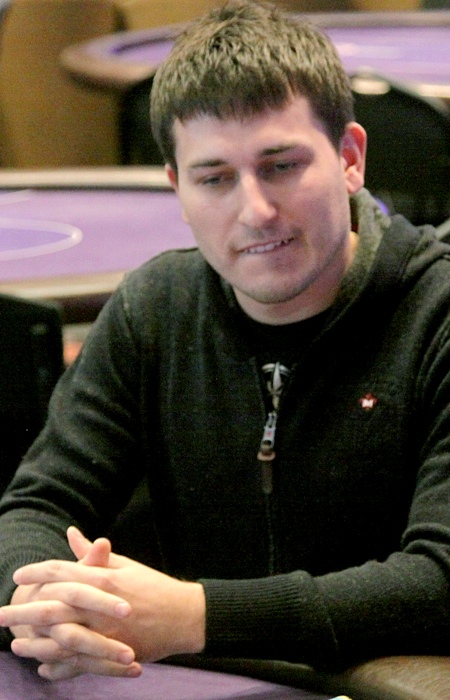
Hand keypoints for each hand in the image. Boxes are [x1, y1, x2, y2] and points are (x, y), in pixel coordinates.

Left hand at [0, 528, 205, 679]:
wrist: (184, 615)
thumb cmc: (154, 586)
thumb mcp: (125, 565)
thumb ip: (94, 554)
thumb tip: (71, 533)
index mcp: (105, 579)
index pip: (63, 573)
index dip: (37, 573)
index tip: (18, 575)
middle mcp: (101, 606)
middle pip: (53, 608)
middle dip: (23, 611)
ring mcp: (107, 633)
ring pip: (61, 640)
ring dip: (35, 644)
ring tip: (15, 645)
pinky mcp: (113, 655)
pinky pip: (79, 665)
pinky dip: (58, 669)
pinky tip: (42, 669)